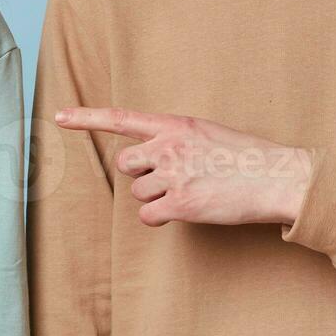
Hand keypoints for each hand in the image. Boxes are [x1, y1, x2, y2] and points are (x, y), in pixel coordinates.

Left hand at [54, 106, 314, 226]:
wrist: (276, 177)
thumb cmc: (245, 156)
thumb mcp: (206, 132)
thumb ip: (174, 139)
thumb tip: (149, 158)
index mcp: (174, 124)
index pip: (121, 118)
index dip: (86, 118)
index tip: (59, 117)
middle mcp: (168, 146)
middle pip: (125, 164)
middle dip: (140, 174)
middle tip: (169, 178)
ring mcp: (173, 175)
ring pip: (138, 193)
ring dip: (156, 198)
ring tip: (189, 192)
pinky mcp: (180, 204)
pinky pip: (148, 216)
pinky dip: (161, 218)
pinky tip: (185, 211)